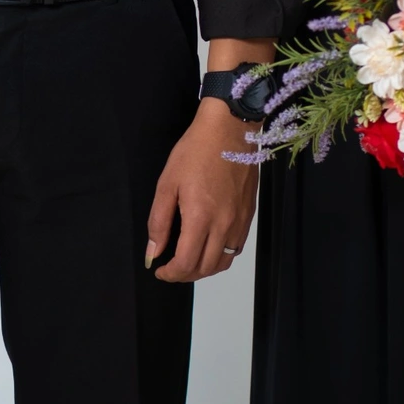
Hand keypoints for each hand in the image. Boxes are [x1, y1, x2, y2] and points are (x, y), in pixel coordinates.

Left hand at [145, 98, 258, 281]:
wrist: (229, 128)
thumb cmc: (196, 150)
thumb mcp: (168, 182)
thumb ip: (159, 221)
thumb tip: (154, 252)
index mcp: (200, 218)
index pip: (186, 264)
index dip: (170, 274)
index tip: (159, 270)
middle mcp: (224, 225)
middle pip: (206, 268)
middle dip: (185, 274)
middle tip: (171, 266)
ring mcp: (239, 221)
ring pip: (223, 262)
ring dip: (204, 269)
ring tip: (189, 259)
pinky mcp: (249, 214)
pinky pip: (236, 247)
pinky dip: (221, 255)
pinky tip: (209, 243)